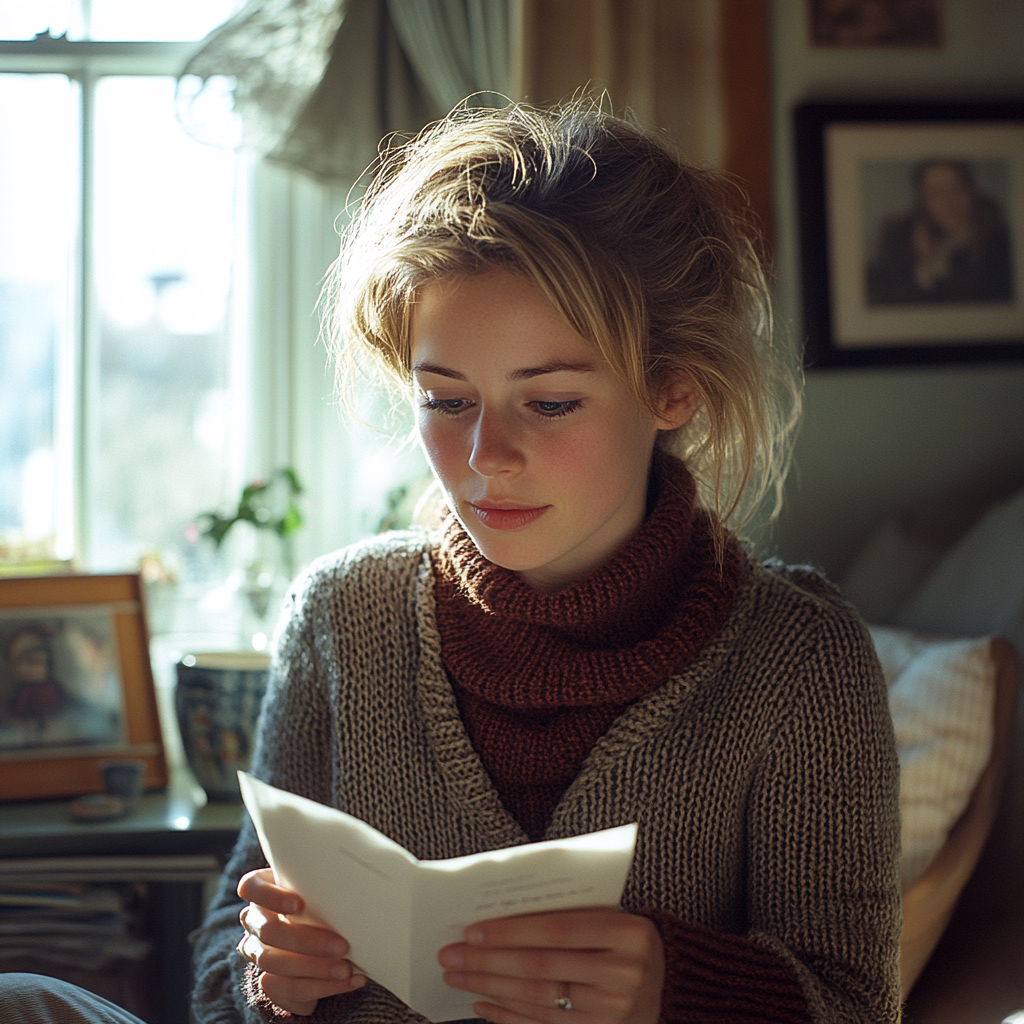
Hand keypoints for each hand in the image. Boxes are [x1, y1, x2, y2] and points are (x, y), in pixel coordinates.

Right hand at [236, 867, 364, 1015]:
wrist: (320, 944)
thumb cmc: (323, 905)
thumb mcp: (322, 893)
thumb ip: (326, 888)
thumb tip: (360, 888)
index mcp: (264, 892)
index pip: (250, 887)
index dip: (270, 896)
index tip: (299, 905)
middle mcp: (255, 921)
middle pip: (268, 931)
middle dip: (306, 941)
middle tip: (342, 946)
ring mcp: (258, 952)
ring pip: (275, 963)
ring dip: (316, 968)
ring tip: (346, 969)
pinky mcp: (269, 981)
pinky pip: (290, 987)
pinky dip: (323, 986)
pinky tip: (348, 981)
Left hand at [438, 908, 663, 1023]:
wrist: (673, 980)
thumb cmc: (628, 936)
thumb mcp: (612, 915)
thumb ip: (569, 913)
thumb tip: (500, 916)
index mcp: (628, 933)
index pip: (558, 930)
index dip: (512, 931)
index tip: (472, 930)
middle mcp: (623, 974)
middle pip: (543, 968)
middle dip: (490, 962)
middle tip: (451, 955)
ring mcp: (614, 1010)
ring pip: (540, 1000)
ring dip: (492, 988)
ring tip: (459, 977)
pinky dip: (510, 1016)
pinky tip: (483, 1004)